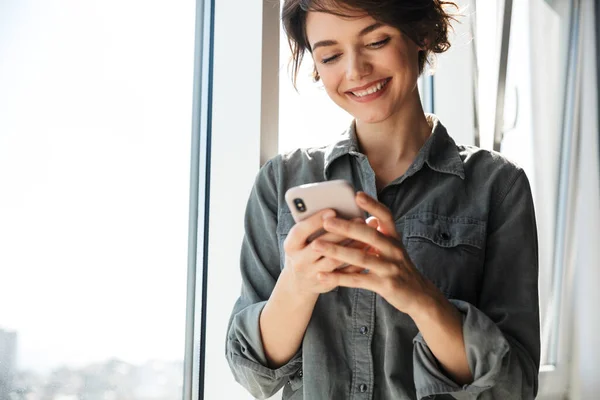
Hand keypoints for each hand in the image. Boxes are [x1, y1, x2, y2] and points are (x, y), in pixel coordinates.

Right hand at [283, 209, 366, 294]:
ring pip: (335, 260)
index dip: (316, 221)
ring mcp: (312, 275)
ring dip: (352, 246)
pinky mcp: (326, 284)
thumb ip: (313, 224)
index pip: (301, 231)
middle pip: (320, 245)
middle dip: (341, 231)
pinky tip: (368, 249)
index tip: (332, 210)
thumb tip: (337, 209)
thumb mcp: (301, 239)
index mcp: (290, 246)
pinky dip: (358, 261)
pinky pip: (345, 273)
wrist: (299, 282)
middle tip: (358, 219)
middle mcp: (299, 261)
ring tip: (367, 234)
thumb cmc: (303, 251)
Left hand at [313, 192, 438, 314]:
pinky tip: (321, 275)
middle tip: (326, 221)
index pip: (386, 216)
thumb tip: (363, 218)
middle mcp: (394, 250)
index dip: (373, 204)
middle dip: (346, 227)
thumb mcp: (393, 248)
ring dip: (336, 251)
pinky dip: (338, 278)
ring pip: (361, 257)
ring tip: (316, 246)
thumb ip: (379, 234)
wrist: (419, 295)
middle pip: (369, 235)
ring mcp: (390, 268)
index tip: (357, 194)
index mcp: (394, 238)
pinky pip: (357, 280)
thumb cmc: (399, 267)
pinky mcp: (385, 285)